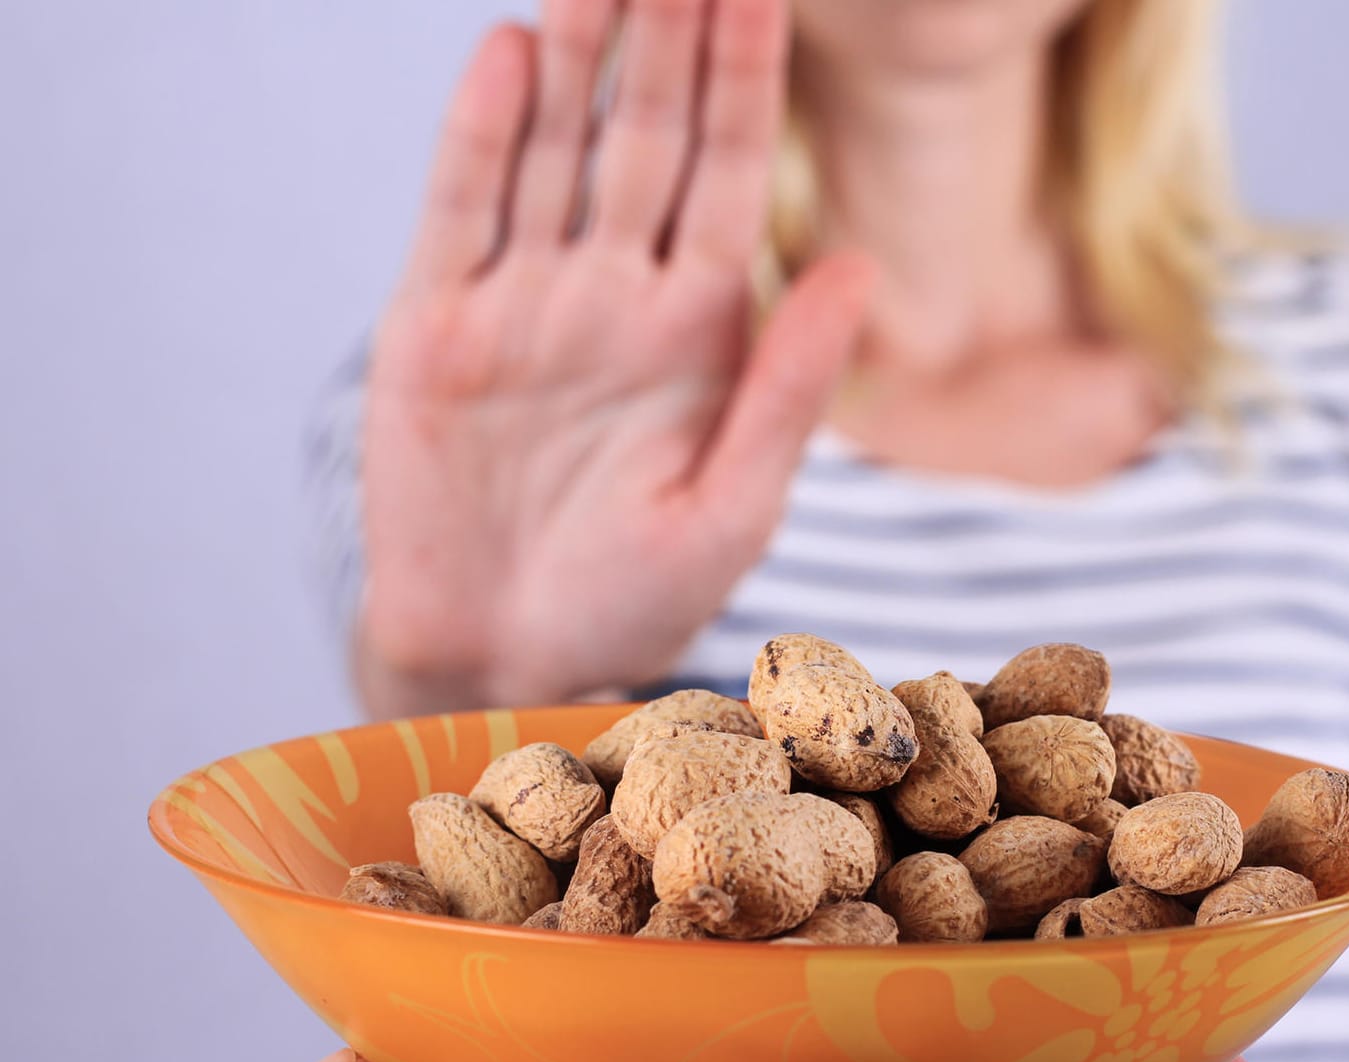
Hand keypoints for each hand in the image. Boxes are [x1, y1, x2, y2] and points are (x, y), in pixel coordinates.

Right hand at [358, 0, 870, 716]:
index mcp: (698, 327)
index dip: (748, 79)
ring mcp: (524, 301)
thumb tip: (858, 265)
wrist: (508, 658)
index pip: (731, 174)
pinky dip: (482, 135)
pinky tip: (507, 54)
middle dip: (668, 37)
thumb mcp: (735, 506)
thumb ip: (790, 386)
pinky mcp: (436, 326)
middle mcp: (613, 293)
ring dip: (576, 58)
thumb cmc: (635, 595)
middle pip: (646, 136)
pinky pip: (463, 213)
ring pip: (553, 151)